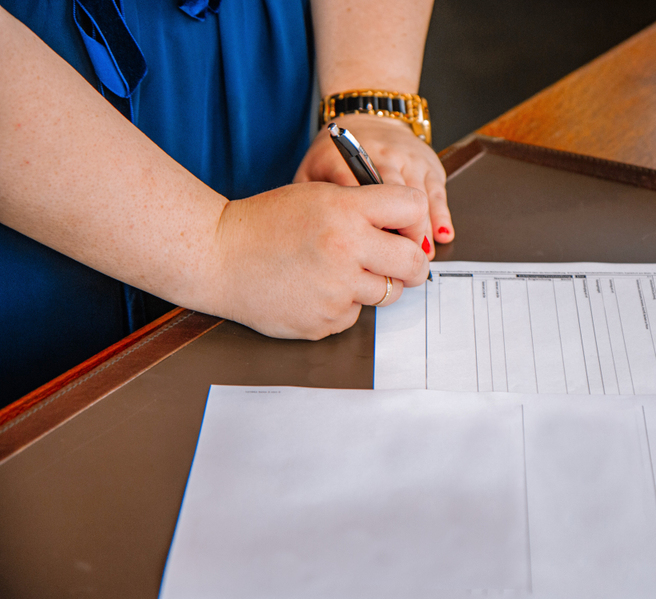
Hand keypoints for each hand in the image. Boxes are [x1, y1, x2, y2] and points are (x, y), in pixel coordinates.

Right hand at [208, 182, 429, 339]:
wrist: (218, 256)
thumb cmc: (266, 223)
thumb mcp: (318, 196)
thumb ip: (365, 208)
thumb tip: (408, 231)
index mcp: (346, 211)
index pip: (413, 208)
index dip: (412, 219)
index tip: (404, 229)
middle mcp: (346, 250)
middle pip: (414, 263)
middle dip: (411, 264)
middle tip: (398, 262)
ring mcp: (336, 290)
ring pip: (389, 294)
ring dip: (375, 285)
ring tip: (342, 271)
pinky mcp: (324, 321)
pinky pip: (355, 314)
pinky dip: (343, 304)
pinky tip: (316, 289)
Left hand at [294, 114, 453, 258]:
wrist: (367, 120)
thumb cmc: (335, 156)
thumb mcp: (311, 173)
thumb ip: (307, 201)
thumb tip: (309, 239)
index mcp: (346, 159)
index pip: (356, 194)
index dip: (365, 226)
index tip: (367, 253)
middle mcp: (380, 155)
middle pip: (392, 196)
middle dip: (399, 231)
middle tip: (398, 263)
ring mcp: (407, 158)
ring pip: (418, 197)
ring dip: (421, 228)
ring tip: (419, 257)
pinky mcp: (428, 163)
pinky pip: (436, 192)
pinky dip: (440, 215)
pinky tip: (441, 236)